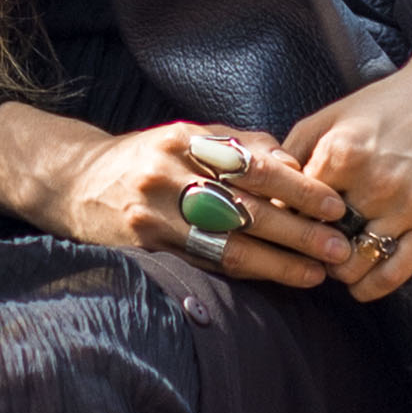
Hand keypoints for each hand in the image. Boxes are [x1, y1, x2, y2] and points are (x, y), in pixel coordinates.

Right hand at [59, 118, 355, 288]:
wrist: (72, 182)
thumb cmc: (145, 157)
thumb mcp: (185, 135)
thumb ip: (239, 144)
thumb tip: (294, 162)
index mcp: (182, 140)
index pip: (251, 165)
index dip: (295, 187)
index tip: (332, 204)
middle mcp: (165, 176)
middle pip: (244, 208)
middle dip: (298, 230)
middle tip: (339, 246)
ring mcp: (152, 217)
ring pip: (227, 245)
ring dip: (279, 262)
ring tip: (318, 271)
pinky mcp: (144, 250)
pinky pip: (205, 264)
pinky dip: (247, 272)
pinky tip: (277, 277)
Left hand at [284, 24, 411, 306]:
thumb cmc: (391, 101)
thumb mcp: (333, 113)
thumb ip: (296, 149)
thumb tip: (271, 191)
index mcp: (342, 152)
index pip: (296, 207)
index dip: (288, 220)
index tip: (288, 224)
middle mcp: (375, 182)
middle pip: (323, 239)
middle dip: (312, 247)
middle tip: (310, 247)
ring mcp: (409, 206)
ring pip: (356, 262)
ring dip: (339, 269)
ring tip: (335, 261)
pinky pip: (395, 272)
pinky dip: (371, 287)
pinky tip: (361, 285)